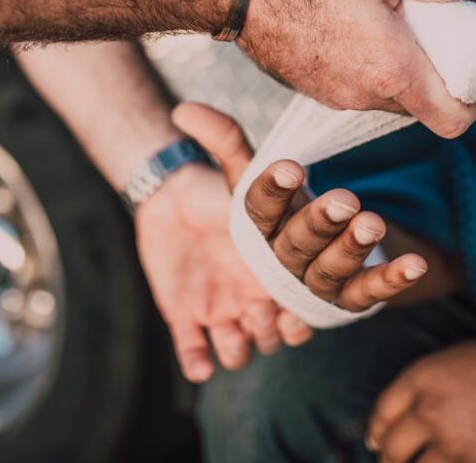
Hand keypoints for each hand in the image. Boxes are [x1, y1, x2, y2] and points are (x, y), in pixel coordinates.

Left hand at [135, 104, 312, 383]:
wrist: (169, 199)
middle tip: (267, 307)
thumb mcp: (239, 171)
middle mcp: (259, 296)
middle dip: (279, 326)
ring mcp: (224, 310)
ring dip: (244, 344)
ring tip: (241, 322)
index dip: (305, 308)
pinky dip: (198, 361)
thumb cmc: (217, 189)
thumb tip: (218, 114)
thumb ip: (234, 140)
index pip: (306, 299)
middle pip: (278, 330)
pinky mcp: (187, 320)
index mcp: (280, 269)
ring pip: (242, 347)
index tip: (298, 301)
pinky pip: (196, 353)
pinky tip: (199, 360)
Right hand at [240, 0, 475, 136]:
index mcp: (393, 71)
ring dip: (402, 67)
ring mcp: (336, 97)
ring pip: (389, 94)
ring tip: (394, 20)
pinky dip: (371, 65)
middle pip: (423, 104)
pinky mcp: (314, 88)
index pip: (455, 120)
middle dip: (439, 73)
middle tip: (438, 32)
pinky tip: (359, 25)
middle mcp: (365, 95)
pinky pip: (358, 86)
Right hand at [242, 156, 428, 311]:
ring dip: (352, 249)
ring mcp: (314, 283)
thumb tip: (185, 110)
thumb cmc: (281, 208)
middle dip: (318, 224)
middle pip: (294, 246)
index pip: (258, 210)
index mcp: (258, 230)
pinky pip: (367, 294)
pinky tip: (414, 264)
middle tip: (344, 200)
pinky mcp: (348, 298)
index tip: (291, 166)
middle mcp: (280, 261)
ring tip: (373, 223)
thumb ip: (227, 141)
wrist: (313, 251)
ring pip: (328, 272)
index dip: (273, 189)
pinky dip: (390, 281)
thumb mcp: (254, 172)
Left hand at [366, 333, 475, 462]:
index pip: (382, 413)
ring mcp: (454, 446)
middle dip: (389, 459)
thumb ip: (423, 386)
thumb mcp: (453, 360)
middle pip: (392, 450)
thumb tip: (405, 416)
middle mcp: (431, 413)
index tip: (376, 440)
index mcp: (422, 379)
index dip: (376, 430)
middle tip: (391, 461)